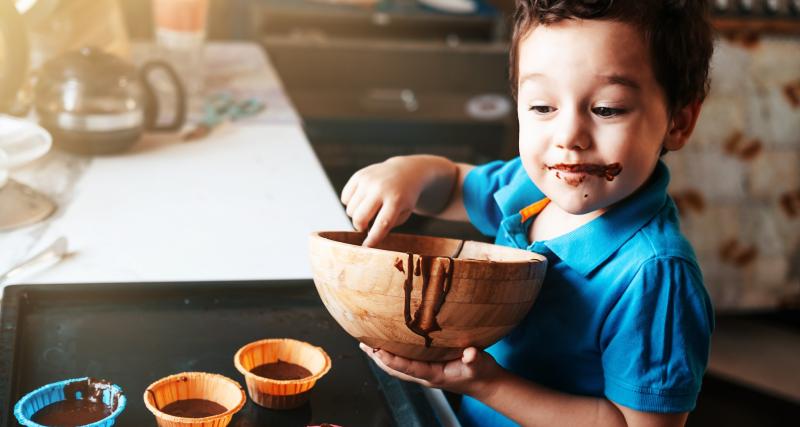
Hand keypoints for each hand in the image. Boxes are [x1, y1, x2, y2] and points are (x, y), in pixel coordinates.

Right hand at [341, 156, 456, 246]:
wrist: (405, 171)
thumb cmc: (404, 198)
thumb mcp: (404, 213)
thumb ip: (387, 225)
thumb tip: (367, 236)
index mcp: (396, 200)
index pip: (382, 224)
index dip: (373, 238)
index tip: (366, 248)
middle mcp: (380, 188)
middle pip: (360, 218)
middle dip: (360, 227)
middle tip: (366, 226)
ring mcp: (368, 180)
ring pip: (350, 209)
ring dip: (357, 215)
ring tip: (368, 210)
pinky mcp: (359, 175)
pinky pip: (345, 198)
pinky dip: (351, 203)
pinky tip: (362, 200)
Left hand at [360, 343, 501, 398]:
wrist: (486, 383)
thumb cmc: (482, 373)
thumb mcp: (481, 364)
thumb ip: (475, 359)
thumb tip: (470, 353)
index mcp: (434, 375)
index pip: (408, 368)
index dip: (392, 360)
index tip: (377, 351)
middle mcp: (426, 376)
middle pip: (395, 370)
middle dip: (378, 358)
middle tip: (363, 344)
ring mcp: (425, 374)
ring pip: (397, 368)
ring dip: (381, 358)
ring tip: (366, 345)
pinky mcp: (428, 369)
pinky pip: (405, 364)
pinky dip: (392, 356)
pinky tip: (387, 347)